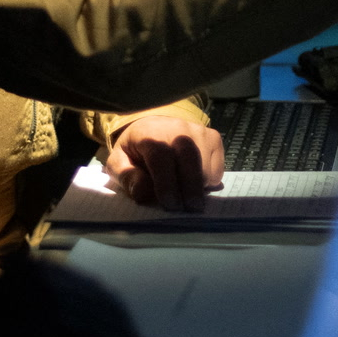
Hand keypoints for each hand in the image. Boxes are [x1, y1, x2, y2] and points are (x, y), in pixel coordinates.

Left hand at [108, 117, 224, 211]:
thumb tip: (142, 194)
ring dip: (198, 187)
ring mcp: (199, 131)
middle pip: (190, 158)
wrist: (155, 126)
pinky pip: (217, 168)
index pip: (161, 156)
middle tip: (189, 210)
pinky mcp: (213, 137)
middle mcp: (177, 127)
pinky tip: (194, 180)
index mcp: (149, 133)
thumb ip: (127, 177)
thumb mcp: (120, 162)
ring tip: (185, 193)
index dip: (166, 182)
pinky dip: (209, 181)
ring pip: (206, 166)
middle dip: (190, 188)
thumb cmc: (137, 149)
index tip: (170, 204)